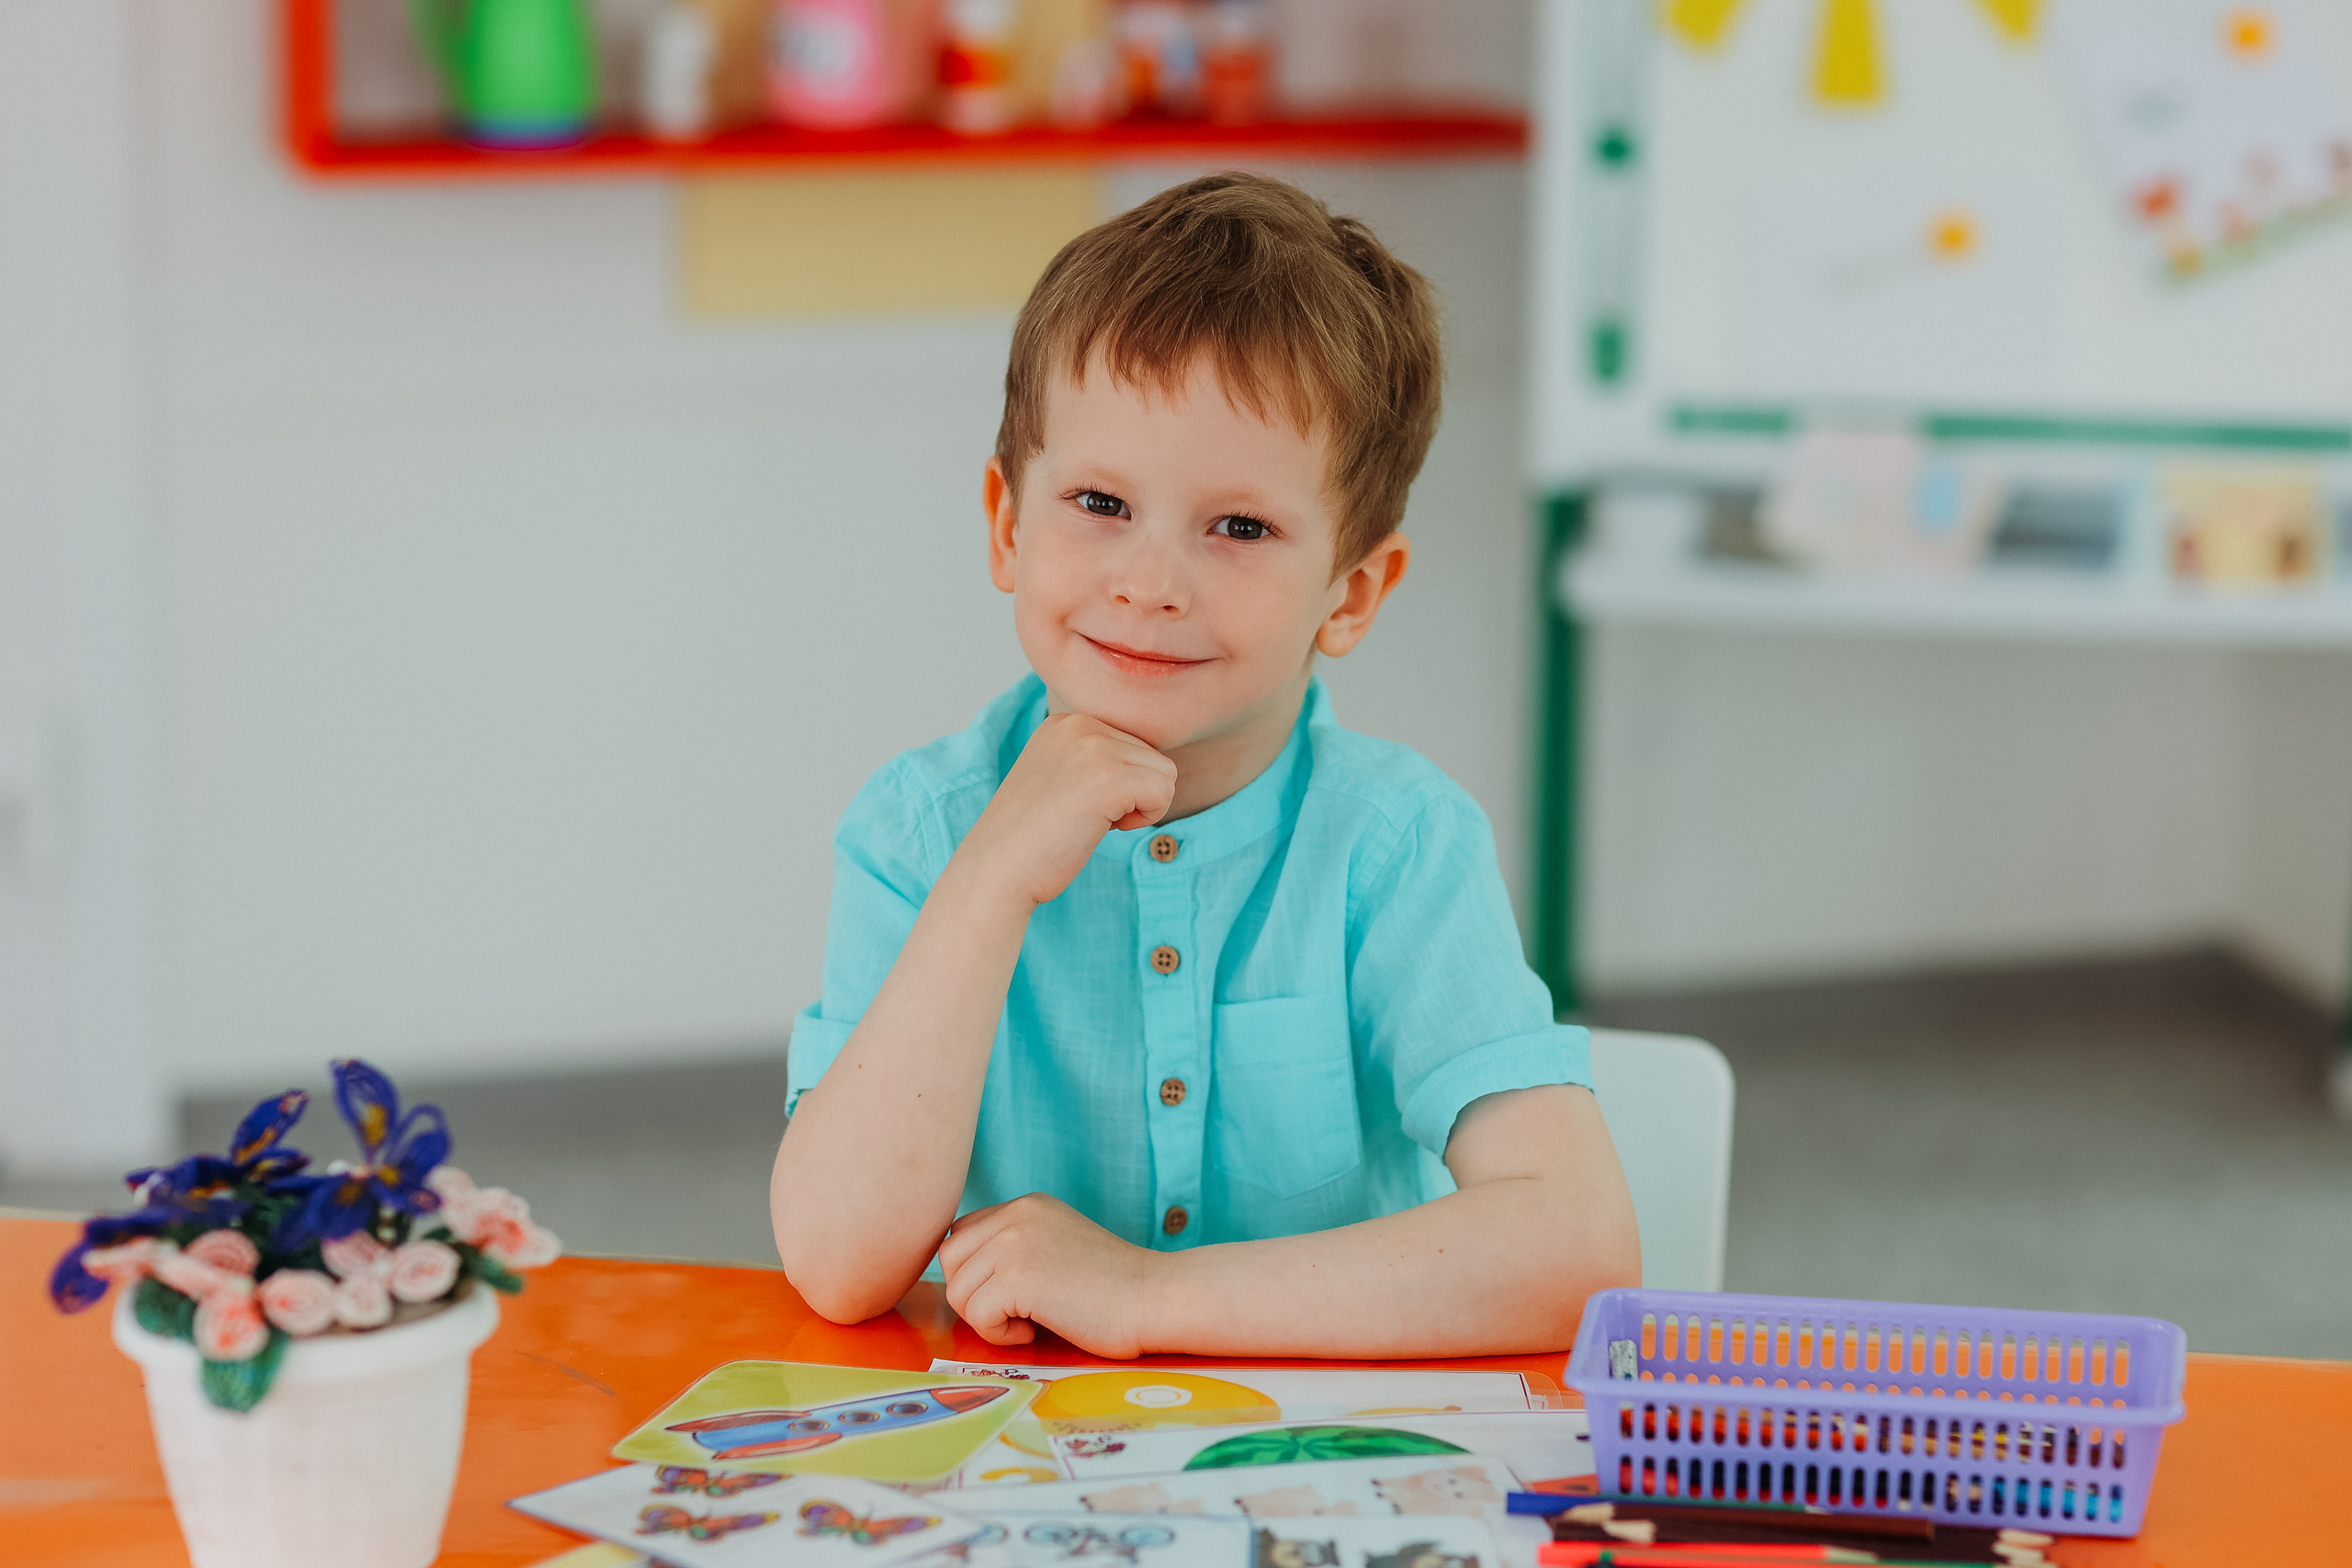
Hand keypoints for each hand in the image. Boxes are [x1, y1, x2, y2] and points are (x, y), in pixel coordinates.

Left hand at [938, 1193, 1158, 1358]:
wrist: (1154, 1298)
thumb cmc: (1112, 1288)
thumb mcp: (1057, 1246)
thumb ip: (1015, 1247)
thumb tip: (962, 1277)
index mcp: (1026, 1205)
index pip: (963, 1234)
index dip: (976, 1273)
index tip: (1011, 1295)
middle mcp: (1016, 1214)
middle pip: (950, 1259)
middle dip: (973, 1295)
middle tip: (1014, 1312)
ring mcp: (1014, 1243)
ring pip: (957, 1290)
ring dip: (987, 1317)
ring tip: (1029, 1322)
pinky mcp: (1017, 1277)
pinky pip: (977, 1315)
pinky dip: (1000, 1335)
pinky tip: (1034, 1331)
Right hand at [952, 713, 1176, 909]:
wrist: (996, 870)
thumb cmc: (1030, 839)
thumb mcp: (1061, 777)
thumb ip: (1097, 761)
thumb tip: (1156, 769)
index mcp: (1066, 722)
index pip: (1133, 746)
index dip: (1116, 786)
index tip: (1075, 804)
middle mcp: (1080, 724)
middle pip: (1153, 757)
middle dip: (1130, 794)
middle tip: (1083, 816)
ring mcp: (1094, 747)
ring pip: (1165, 774)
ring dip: (1139, 807)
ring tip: (1091, 820)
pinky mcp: (1110, 776)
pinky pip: (1164, 792)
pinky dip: (1144, 819)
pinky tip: (1101, 828)